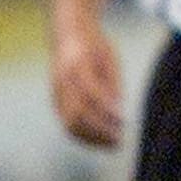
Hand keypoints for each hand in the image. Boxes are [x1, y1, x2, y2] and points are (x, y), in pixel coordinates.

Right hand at [49, 21, 122, 148]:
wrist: (68, 36)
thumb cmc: (95, 47)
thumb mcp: (110, 58)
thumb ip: (113, 83)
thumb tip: (118, 112)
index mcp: (78, 65)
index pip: (91, 93)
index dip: (107, 109)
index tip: (125, 120)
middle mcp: (63, 81)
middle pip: (78, 113)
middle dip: (100, 130)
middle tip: (121, 140)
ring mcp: (56, 93)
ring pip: (69, 123)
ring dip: (92, 138)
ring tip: (113, 145)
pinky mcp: (55, 102)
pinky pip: (66, 123)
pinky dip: (83, 136)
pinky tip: (101, 141)